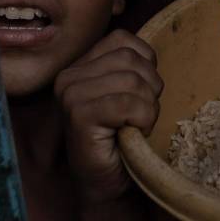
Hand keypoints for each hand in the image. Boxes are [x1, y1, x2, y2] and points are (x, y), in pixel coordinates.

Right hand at [55, 29, 163, 210]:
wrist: (107, 180)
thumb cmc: (121, 134)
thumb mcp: (127, 91)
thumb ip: (132, 66)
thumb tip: (150, 55)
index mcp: (80, 64)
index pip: (123, 40)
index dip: (145, 64)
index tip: (141, 92)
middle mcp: (69, 76)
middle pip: (130, 59)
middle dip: (150, 88)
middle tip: (141, 114)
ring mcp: (70, 95)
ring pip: (132, 81)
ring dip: (148, 107)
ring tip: (136, 124)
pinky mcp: (78, 115)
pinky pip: (128, 104)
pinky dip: (142, 119)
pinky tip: (132, 132)